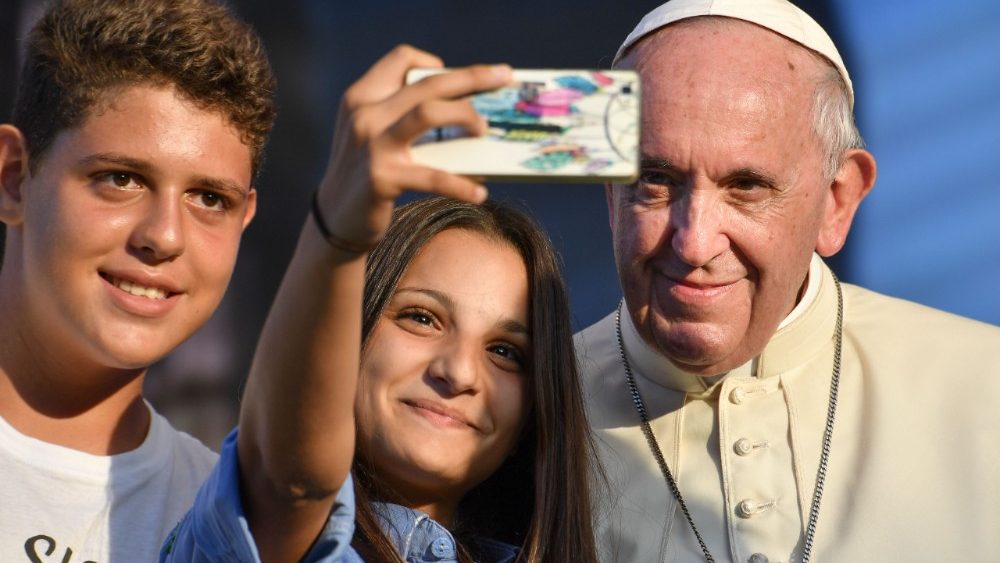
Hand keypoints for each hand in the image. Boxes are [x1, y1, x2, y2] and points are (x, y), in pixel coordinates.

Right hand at [314, 45, 511, 251]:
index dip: (433, 63)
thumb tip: (463, 108)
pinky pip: (433, 177)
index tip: (459, 78)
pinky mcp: (382, 179)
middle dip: (472, 77)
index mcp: (361, 97)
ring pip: (429, 113)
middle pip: (428, 83)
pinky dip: (461, 186)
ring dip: (466, 116)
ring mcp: (373, 146)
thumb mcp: (372, 134)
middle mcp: (365, 115)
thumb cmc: (365, 173)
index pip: (401, 59)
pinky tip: (479, 194)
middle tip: (504, 76)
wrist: (334, 219)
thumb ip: (401, 114)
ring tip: (484, 130)